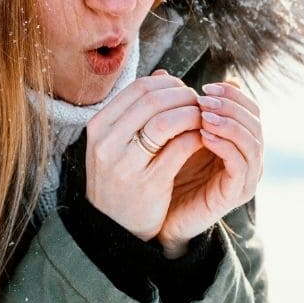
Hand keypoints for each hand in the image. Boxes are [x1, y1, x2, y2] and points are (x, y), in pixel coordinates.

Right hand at [82, 73, 205, 246]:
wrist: (113, 228)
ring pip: (167, 121)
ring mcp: (126, 164)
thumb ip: (136, 109)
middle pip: (153, 99)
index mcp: (98, 126)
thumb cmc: (120, 178)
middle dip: (184, 97)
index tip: (185, 93)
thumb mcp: (116, 142)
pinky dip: (198, 138)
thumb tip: (163, 74)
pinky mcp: (149, 183)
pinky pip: (180, 148)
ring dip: (192, 115)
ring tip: (204, 120)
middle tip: (201, 105)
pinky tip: (205, 140)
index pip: (139, 88)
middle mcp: (107, 142)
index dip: (169, 85)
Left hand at [155, 81, 263, 255]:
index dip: (232, 94)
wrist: (159, 216)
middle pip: (256, 121)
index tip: (206, 86)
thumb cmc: (165, 172)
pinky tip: (205, 135)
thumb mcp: (172, 133)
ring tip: (204, 114)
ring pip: (253, 140)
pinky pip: (241, 163)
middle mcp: (248, 156)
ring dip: (230, 123)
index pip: (250, 108)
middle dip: (232, 105)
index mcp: (238, 140)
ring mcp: (246, 176)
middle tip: (205, 97)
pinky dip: (226, 145)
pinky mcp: (236, 193)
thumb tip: (162, 72)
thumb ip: (174, 107)